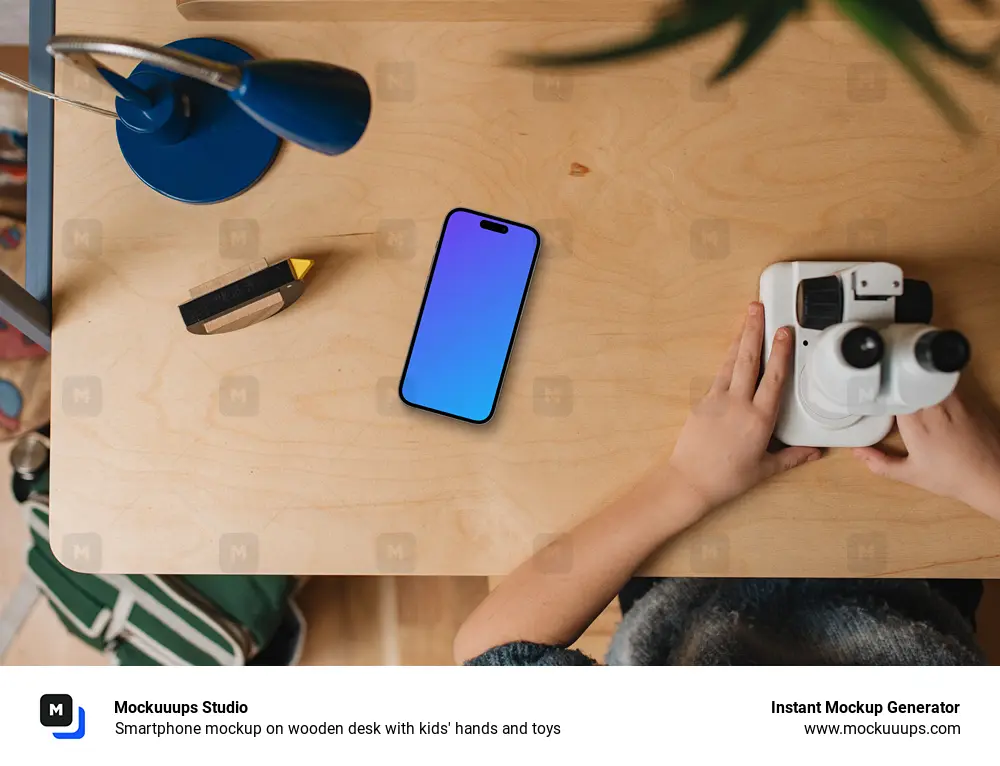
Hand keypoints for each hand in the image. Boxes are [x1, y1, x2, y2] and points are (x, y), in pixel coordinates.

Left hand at [668, 301, 820, 509]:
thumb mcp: (765, 469)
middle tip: (757, 307)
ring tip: (746, 319)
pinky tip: (731, 350)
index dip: (780, 352)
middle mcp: (738, 404)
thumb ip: (792, 456)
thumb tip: (815, 452)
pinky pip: (717, 375)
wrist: (689, 480)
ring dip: (740, 339)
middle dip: (754, 330)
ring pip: (731, 362)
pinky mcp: (702, 402)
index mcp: (759, 419)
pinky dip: (726, 359)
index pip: (774, 377)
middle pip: (748, 359)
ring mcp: (717, 400)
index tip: (784, 331)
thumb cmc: (727, 478)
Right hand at [854, 392, 999, 518]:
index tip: (873, 394)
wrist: (993, 476)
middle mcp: (933, 404)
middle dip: (895, 382)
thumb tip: (858, 453)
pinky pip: (944, 383)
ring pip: (926, 378)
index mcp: (914, 419)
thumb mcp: (911, 474)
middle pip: (907, 379)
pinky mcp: (968, 398)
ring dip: (915, 382)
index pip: (890, 390)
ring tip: (907, 390)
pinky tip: (931, 398)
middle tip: (887, 388)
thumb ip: (880, 463)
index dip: (879, 388)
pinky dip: (933, 385)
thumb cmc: (953, 476)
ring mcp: (953, 398)